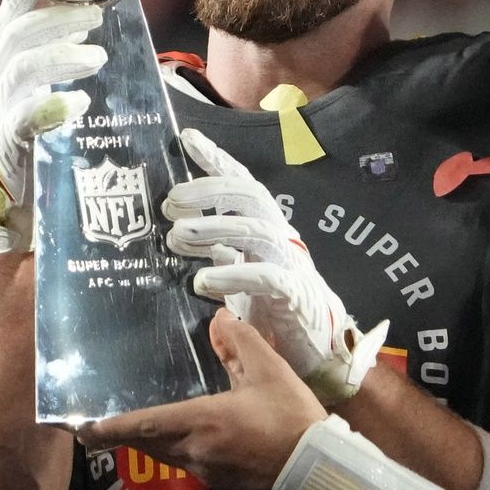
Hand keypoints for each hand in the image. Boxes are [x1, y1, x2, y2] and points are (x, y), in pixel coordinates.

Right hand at [0, 0, 104, 250]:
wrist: (6, 179)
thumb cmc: (28, 116)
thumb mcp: (38, 68)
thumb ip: (55, 36)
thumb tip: (87, 2)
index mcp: (3, 50)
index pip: (16, 7)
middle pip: (20, 32)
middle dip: (59, 16)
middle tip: (97, 16)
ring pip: (23, 68)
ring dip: (62, 55)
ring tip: (98, 57)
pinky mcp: (9, 140)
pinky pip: (26, 120)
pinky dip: (51, 108)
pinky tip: (77, 104)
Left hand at [77, 311, 324, 489]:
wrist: (321, 473)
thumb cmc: (293, 420)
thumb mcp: (270, 372)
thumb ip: (241, 342)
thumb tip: (219, 318)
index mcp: (200, 423)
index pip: (141, 425)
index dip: (108, 426)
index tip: (79, 427)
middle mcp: (194, 451)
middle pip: (146, 443)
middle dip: (121, 434)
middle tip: (96, 422)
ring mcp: (207, 471)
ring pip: (165, 454)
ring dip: (147, 441)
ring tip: (134, 423)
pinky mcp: (222, 483)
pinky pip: (186, 462)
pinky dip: (172, 447)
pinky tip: (181, 434)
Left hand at [164, 128, 384, 404]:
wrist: (320, 351)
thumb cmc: (276, 310)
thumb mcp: (242, 272)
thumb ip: (220, 249)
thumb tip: (181, 231)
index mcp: (267, 228)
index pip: (242, 184)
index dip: (218, 160)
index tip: (187, 139)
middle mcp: (281, 238)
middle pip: (248, 196)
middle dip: (207, 192)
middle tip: (169, 204)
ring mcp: (291, 263)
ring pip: (255, 230)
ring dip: (212, 229)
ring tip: (176, 239)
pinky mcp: (295, 294)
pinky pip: (264, 276)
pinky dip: (231, 275)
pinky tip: (202, 280)